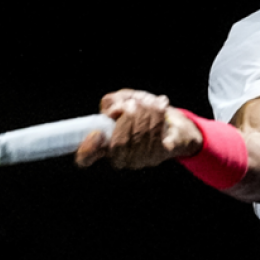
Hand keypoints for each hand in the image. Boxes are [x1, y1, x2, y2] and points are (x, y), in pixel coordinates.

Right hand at [75, 89, 201, 168]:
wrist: (173, 123)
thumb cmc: (143, 111)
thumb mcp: (123, 99)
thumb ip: (112, 101)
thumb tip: (114, 110)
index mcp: (103, 145)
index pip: (86, 157)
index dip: (88, 148)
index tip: (96, 133)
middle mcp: (119, 157)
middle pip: (118, 144)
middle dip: (127, 118)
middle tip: (133, 104)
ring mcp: (138, 160)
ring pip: (138, 136)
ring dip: (144, 113)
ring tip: (149, 102)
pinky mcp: (157, 156)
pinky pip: (154, 135)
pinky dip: (157, 115)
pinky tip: (160, 106)